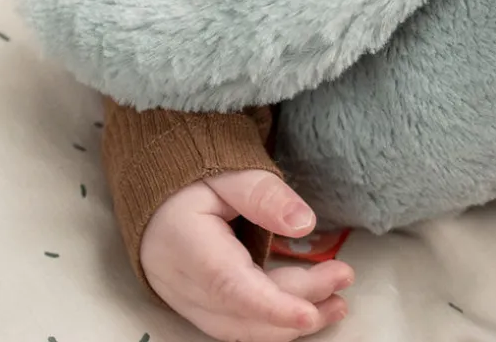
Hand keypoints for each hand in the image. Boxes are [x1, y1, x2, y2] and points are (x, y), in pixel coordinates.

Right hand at [140, 171, 353, 341]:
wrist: (153, 187)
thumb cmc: (189, 173)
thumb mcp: (228, 169)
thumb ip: (264, 194)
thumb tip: (305, 223)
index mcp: (185, 244)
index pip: (230, 286)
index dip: (272, 306)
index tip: (311, 312)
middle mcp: (181, 282)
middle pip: (242, 311)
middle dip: (296, 307)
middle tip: (343, 279)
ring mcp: (184, 299)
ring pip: (239, 326)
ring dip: (287, 323)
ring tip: (334, 304)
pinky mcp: (194, 304)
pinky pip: (234, 322)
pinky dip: (269, 321)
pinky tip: (303, 308)